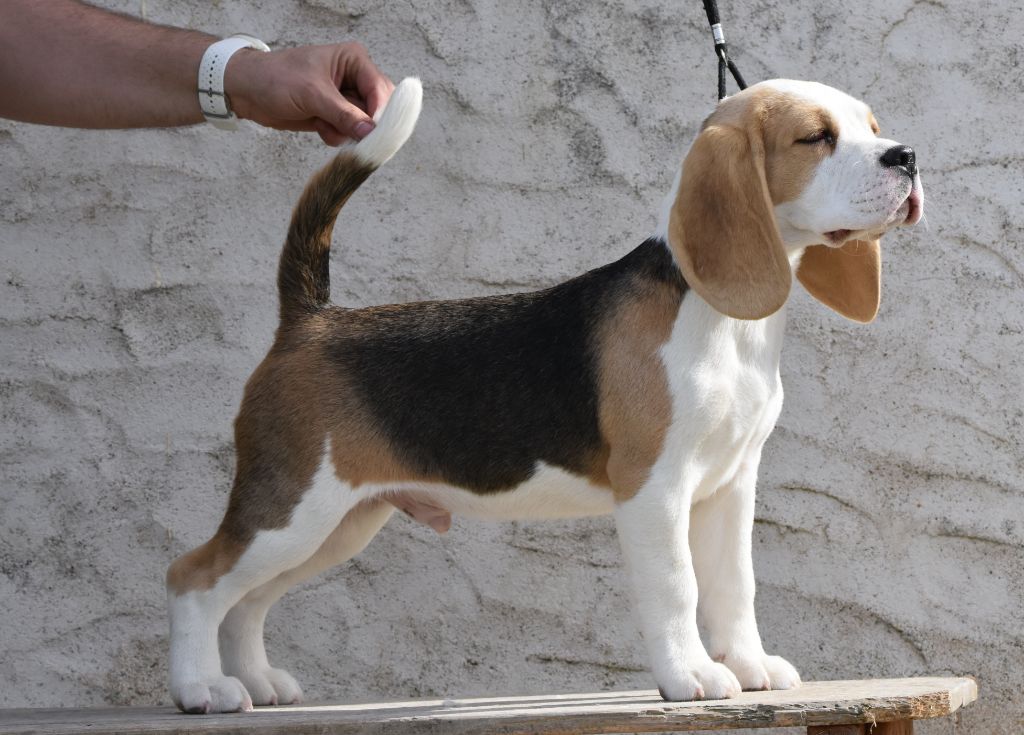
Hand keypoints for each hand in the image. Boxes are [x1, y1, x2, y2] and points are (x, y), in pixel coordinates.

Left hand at [224, 42, 394, 145]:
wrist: (248, 92)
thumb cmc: (276, 79)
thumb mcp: (312, 94)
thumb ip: (344, 114)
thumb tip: (370, 131)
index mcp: (354, 60)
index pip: (381, 88)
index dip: (381, 112)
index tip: (375, 134)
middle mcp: (354, 78)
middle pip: (378, 109)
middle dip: (363, 124)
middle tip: (351, 134)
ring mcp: (346, 98)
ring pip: (364, 125)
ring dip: (346, 131)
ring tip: (323, 125)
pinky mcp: (336, 115)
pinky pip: (349, 133)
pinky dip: (336, 135)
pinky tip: (319, 127)